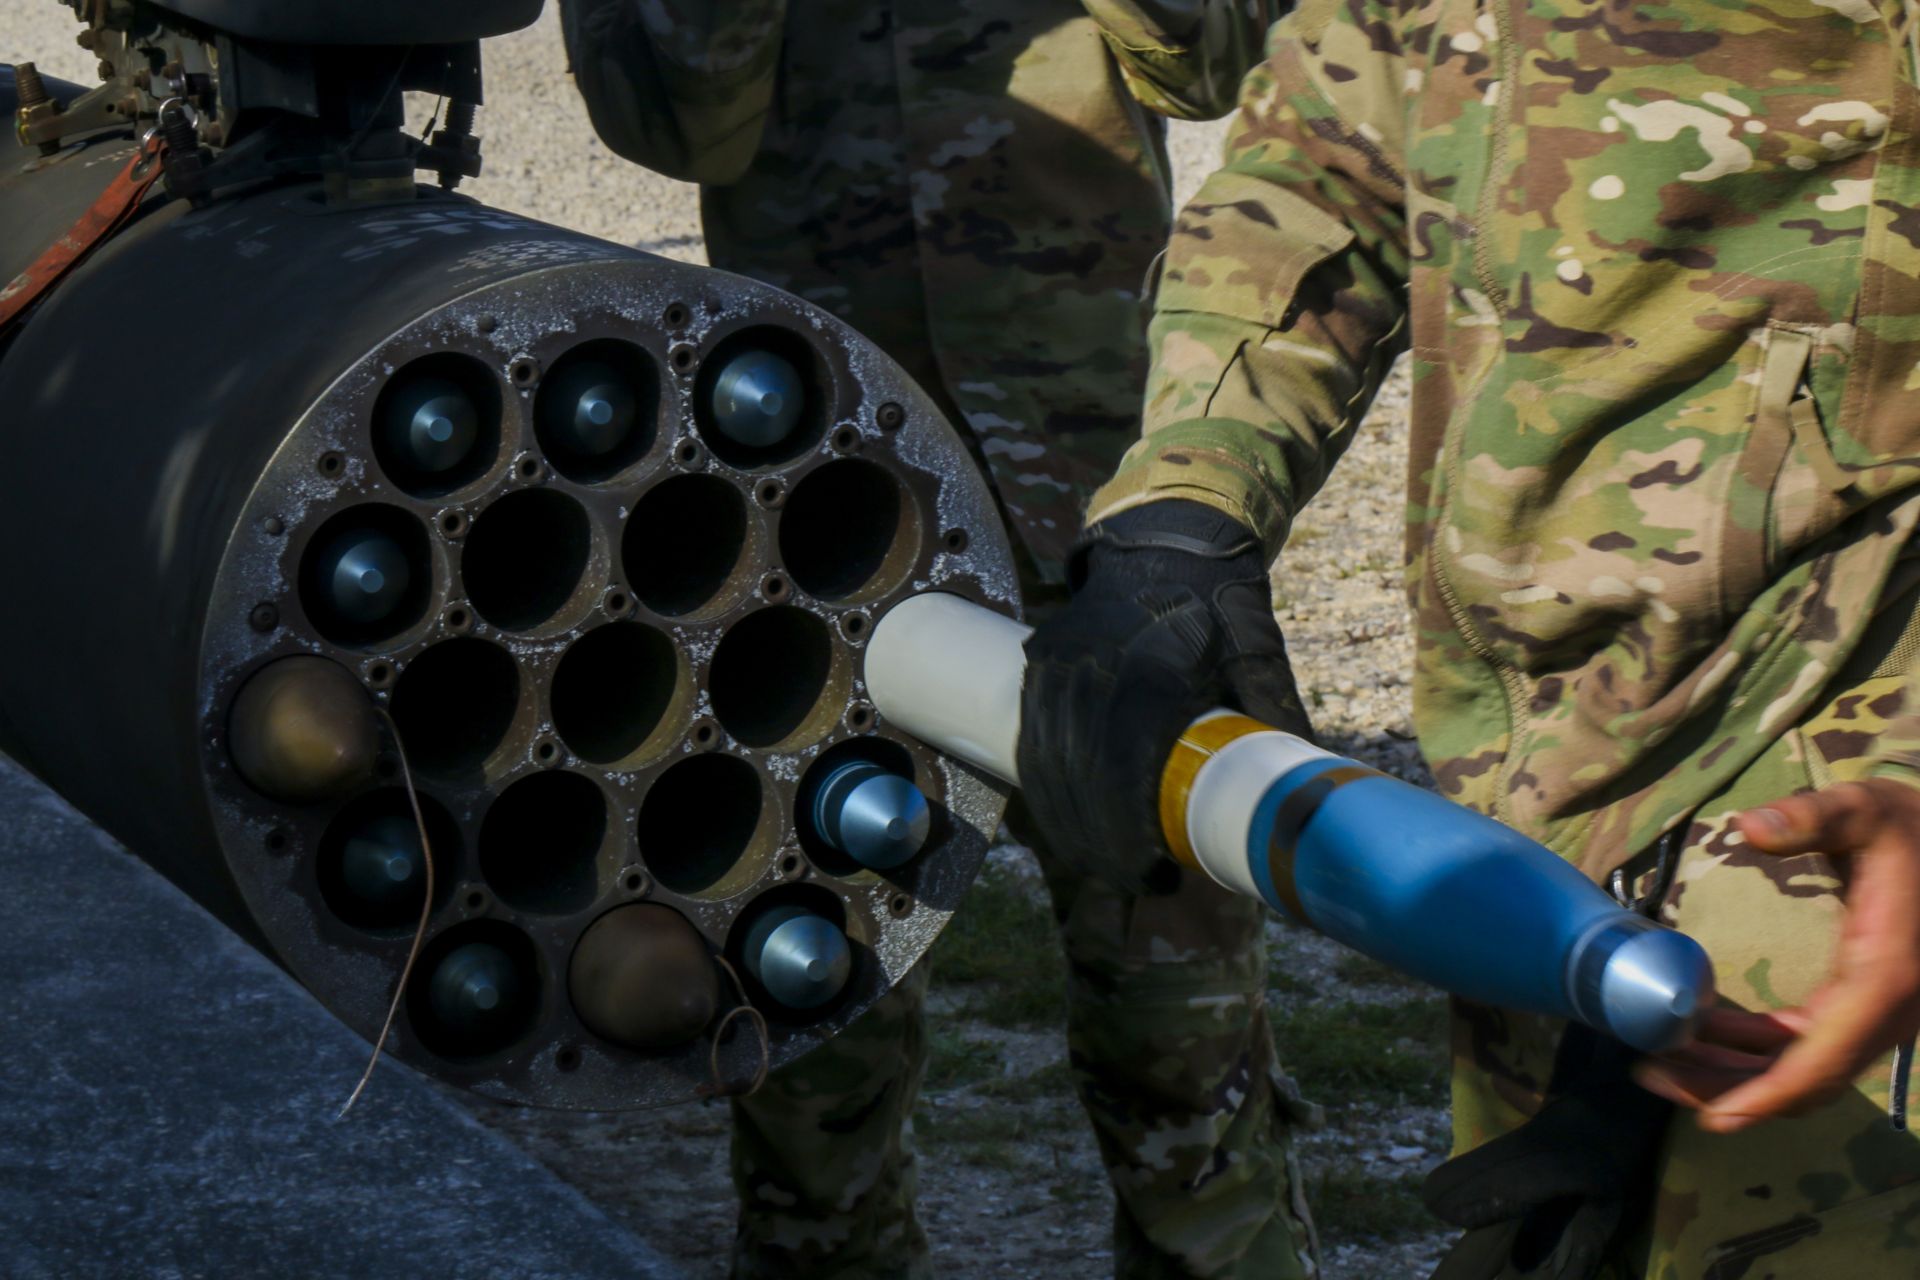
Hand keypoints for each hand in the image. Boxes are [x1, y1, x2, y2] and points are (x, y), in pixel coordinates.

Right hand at [1016, 499, 1309, 891]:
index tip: (1156, 874)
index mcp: (1146, 677)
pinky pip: (1030, 743)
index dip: (1129, 837)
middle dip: (1102, 847)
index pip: (1121, 776)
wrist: (1164, 534)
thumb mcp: (1257, 651)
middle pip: (1078, 785)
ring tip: (1106, 865)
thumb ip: (1276, 715)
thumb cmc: (1218, 598)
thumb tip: (1305, 788)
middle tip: (1138, 882)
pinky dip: (1045, 791)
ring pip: (1045, 769)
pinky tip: (1068, 823)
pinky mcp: (1038, 668)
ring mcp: (1055, 670)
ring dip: (1070, 828)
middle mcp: (1088, 676)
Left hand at [1633, 779, 1919, 1131]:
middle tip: (1651, 1075)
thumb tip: (1750, 826)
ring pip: (1801, 1069)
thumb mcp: (1863, 810)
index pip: (1823, 1060)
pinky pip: (1803, 1044)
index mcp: (1886, 980)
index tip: (1715, 1116)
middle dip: (1729, 1089)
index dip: (1768, 1094)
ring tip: (1660, 1062)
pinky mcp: (1861, 1007)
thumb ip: (1811, 817)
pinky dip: (1752, 1047)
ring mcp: (1875, 1015)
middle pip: (1804, 1079)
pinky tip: (1701, 1030)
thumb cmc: (1910, 828)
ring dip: (1733, 1074)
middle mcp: (1886, 1013)